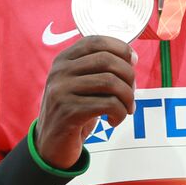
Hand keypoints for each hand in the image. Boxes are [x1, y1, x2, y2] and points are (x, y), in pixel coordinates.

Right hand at [35, 36, 135, 168]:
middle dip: (129, 77)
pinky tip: (114, 120)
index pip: (96, 41)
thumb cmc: (77, 110)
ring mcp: (61, 90)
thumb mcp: (84, 84)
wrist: (52, 143)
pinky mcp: (68, 111)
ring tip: (126, 109)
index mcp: (64, 60)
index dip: (120, 48)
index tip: (132, 62)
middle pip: (108, 61)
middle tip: (131, 94)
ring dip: (127, 98)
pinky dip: (120, 113)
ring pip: (111, 82)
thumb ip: (101, 68)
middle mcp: (59, 71)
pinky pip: (108, 104)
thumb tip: (132, 58)